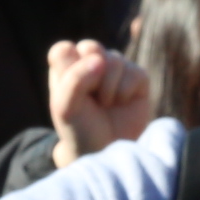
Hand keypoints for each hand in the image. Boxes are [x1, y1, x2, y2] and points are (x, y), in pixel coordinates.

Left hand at [44, 38, 153, 167]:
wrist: (106, 151)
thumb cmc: (81, 129)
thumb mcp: (65, 108)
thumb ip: (75, 79)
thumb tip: (100, 60)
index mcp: (67, 67)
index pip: (63, 51)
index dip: (67, 73)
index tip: (71, 96)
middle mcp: (91, 62)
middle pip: (90, 47)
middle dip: (90, 76)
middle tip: (91, 99)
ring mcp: (116, 68)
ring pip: (114, 59)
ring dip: (108, 87)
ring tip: (106, 105)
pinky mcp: (137, 77)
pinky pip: (134, 72)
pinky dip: (125, 91)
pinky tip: (121, 103)